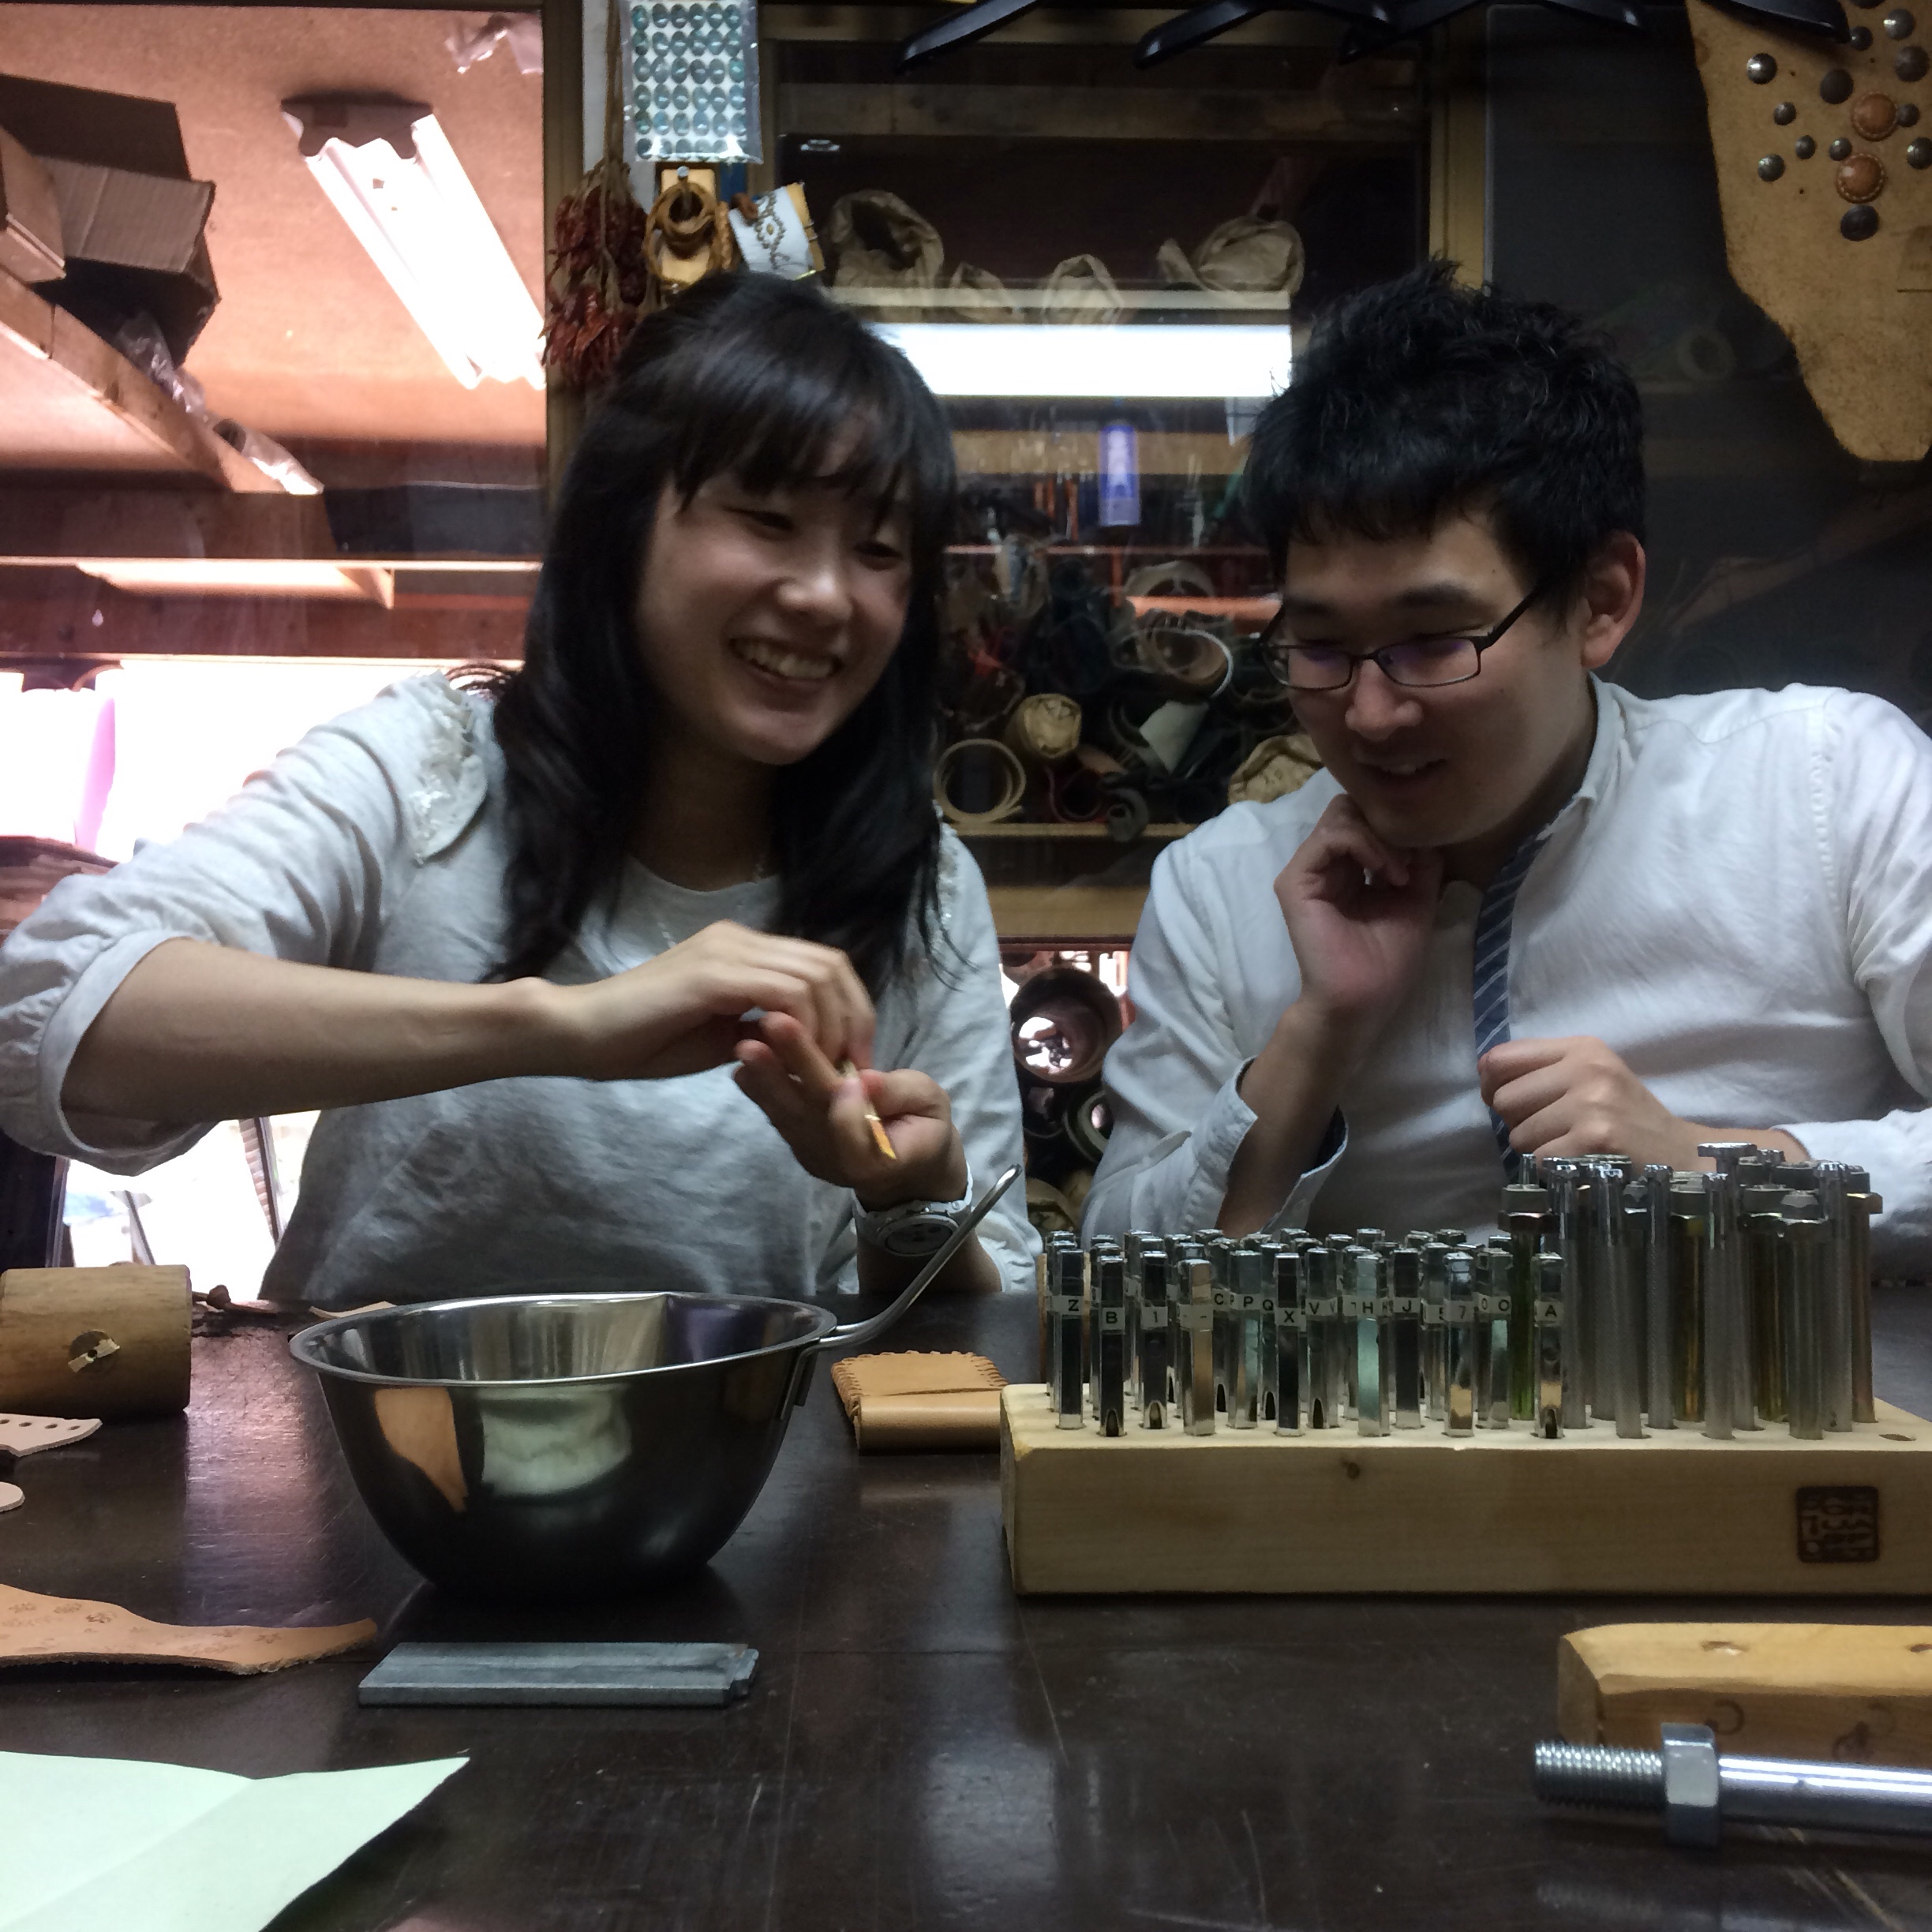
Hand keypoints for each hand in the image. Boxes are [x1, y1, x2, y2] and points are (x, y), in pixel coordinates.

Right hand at [557, 921, 874, 1080]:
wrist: (580, 1034)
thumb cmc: (642, 1042)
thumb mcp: (720, 1037)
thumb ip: (762, 1030)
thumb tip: (806, 1044)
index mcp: (742, 949)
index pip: (821, 965)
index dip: (850, 1009)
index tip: (853, 1057)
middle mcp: (740, 939)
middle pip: (830, 964)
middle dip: (854, 1017)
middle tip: (853, 1066)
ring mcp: (727, 951)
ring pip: (815, 975)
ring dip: (832, 1027)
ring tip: (823, 1068)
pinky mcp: (714, 974)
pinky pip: (785, 993)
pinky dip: (805, 1027)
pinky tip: (795, 1058)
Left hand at [732, 1012, 967, 1206]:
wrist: (906, 1169)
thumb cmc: (924, 1127)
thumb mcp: (931, 1105)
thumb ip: (901, 1094)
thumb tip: (866, 1079)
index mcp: (879, 1159)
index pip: (856, 1137)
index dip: (847, 1111)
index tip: (845, 1075)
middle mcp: (837, 1162)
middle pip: (812, 1114)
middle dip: (791, 1071)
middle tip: (772, 1030)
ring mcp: (812, 1155)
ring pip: (786, 1116)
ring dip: (764, 1078)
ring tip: (745, 1043)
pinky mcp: (797, 1143)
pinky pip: (777, 1115)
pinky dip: (758, 1088)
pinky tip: (742, 1061)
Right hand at [1274, 795, 1441, 1038]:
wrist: (1364, 999)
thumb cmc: (1388, 962)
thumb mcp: (1417, 901)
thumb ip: (1421, 862)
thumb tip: (1427, 828)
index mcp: (1351, 869)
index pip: (1366, 818)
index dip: (1396, 827)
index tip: (1422, 856)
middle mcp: (1326, 864)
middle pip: (1351, 808)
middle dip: (1387, 826)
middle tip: (1410, 860)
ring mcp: (1308, 870)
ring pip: (1341, 814)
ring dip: (1381, 837)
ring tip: (1399, 872)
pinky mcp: (1296, 881)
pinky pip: (1331, 837)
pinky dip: (1365, 844)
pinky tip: (1386, 873)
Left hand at [1480, 1034, 1778, 1169]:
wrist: (1680, 1155)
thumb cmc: (1626, 1117)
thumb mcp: (1589, 1078)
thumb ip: (1539, 1071)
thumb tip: (1482, 1073)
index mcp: (1582, 1048)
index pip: (1501, 1059)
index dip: (1492, 1085)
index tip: (1512, 1104)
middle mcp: (1587, 1068)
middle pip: (1503, 1099)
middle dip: (1519, 1123)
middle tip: (1554, 1130)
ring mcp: (1592, 1103)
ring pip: (1518, 1134)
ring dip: (1537, 1149)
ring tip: (1573, 1146)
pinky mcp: (1595, 1139)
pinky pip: (1539, 1159)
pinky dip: (1553, 1169)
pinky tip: (1581, 1162)